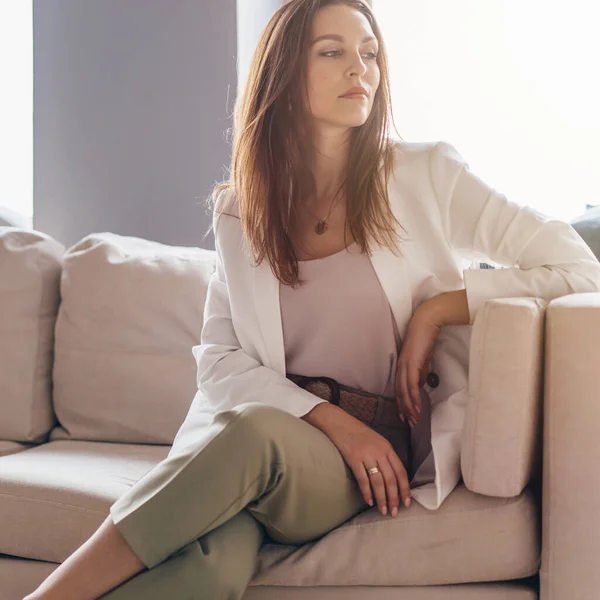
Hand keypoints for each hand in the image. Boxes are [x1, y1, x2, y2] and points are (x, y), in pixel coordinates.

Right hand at [324, 410, 411, 514]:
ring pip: (378, 481)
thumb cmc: (357, 432)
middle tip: (394, 512)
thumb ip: (384, 456)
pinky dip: (367, 492)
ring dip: (381, 498)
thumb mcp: (376, 441)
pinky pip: (363, 479)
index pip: (400, 470)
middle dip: (394, 498)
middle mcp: (379, 451)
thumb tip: (392, 478)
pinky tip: (369, 501)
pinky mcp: (353, 458)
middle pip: (391, 478)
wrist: (338, 422)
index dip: (405, 488)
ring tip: (383, 510)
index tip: (407, 502)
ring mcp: (366, 454)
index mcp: (387, 447)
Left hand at [395, 307, 441, 427]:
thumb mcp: (422, 361)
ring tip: (415, 420)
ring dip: (409, 407)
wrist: (426, 324)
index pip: (399, 390)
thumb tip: (419, 387)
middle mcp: (400, 368)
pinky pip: (411, 385)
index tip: (405, 416)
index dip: (402, 404)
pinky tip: (418, 407)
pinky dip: (414, 398)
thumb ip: (420, 374)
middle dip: (404, 410)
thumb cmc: (425, 340)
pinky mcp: (411, 365)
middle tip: (409, 423)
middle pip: (399, 394)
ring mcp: (404, 366)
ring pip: (404, 392)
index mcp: (401, 367)